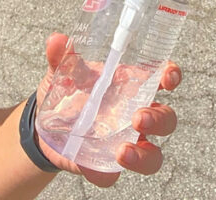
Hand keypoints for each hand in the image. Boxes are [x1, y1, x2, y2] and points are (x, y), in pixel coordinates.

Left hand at [35, 34, 180, 187]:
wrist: (43, 123)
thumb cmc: (66, 92)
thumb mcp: (62, 71)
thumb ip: (61, 56)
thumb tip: (56, 40)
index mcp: (132, 85)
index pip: (163, 78)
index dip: (172, 76)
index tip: (168, 76)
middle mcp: (135, 114)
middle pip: (166, 119)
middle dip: (158, 119)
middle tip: (138, 118)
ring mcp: (124, 141)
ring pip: (153, 155)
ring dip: (144, 156)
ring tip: (123, 152)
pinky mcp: (105, 165)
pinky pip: (112, 175)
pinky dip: (106, 175)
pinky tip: (92, 170)